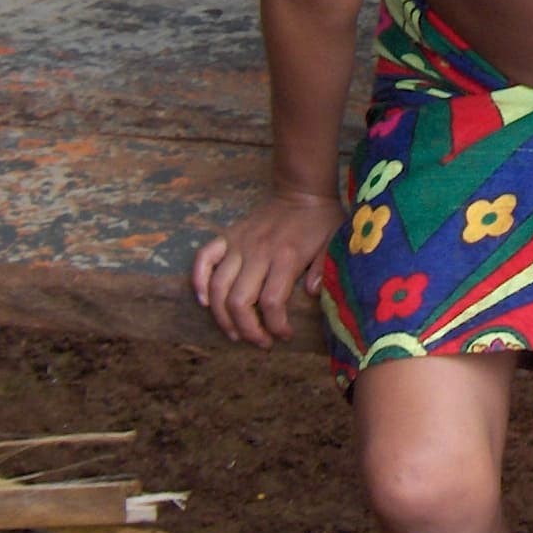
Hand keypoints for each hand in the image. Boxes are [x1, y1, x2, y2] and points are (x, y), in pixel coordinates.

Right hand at [192, 189, 343, 347]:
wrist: (301, 190)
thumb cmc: (320, 220)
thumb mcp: (334, 242)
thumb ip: (324, 268)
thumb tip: (311, 293)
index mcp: (286, 256)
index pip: (272, 302)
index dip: (276, 327)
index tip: (283, 336)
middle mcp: (258, 252)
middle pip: (239, 301)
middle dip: (247, 330)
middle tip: (259, 342)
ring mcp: (239, 244)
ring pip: (217, 287)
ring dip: (222, 317)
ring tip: (235, 333)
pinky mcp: (227, 236)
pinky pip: (203, 259)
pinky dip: (198, 281)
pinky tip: (204, 302)